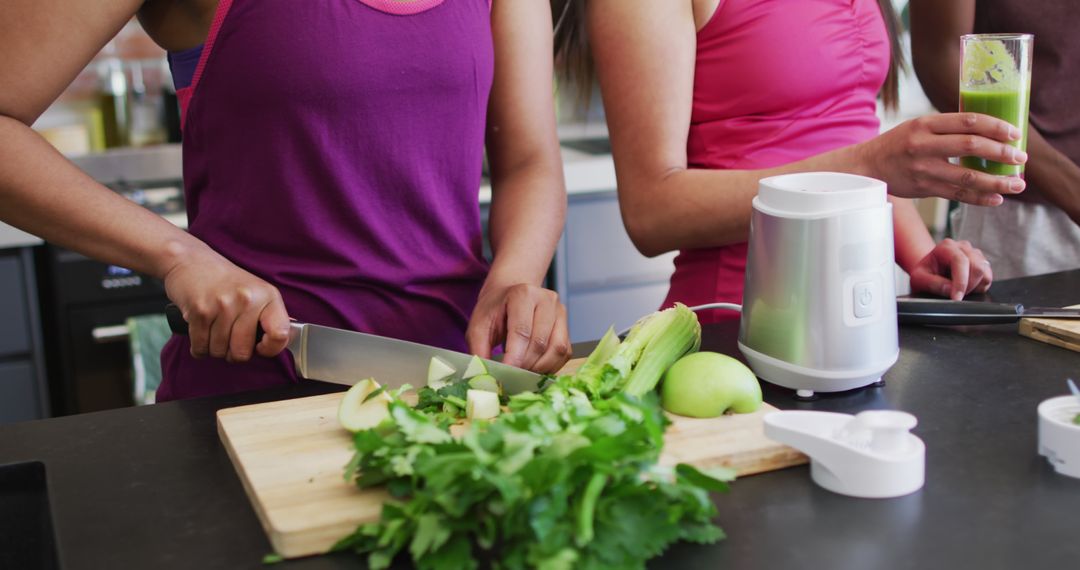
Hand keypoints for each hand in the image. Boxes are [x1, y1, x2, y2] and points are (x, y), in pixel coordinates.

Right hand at [162, 245, 290, 361]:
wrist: (191, 261)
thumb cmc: (225, 282)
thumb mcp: (256, 292)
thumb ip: (269, 317)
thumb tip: (281, 342)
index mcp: (268, 296)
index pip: (280, 334)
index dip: (271, 349)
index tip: (260, 348)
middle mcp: (248, 300)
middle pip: (242, 352)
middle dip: (233, 353)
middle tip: (229, 339)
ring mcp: (223, 306)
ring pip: (219, 352)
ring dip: (214, 348)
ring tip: (214, 329)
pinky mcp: (200, 311)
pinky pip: (200, 348)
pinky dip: (199, 347)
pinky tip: (202, 331)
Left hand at [466, 282, 570, 373]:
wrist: (509, 296)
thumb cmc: (494, 311)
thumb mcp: (478, 326)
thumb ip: (479, 349)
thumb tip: (485, 375)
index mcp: (522, 294)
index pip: (521, 331)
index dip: (514, 357)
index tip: (505, 374)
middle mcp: (546, 300)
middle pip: (540, 342)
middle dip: (525, 365)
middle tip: (511, 376)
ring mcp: (560, 313)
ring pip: (557, 349)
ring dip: (540, 368)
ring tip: (523, 373)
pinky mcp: (567, 327)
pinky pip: (564, 353)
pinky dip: (550, 366)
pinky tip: (535, 368)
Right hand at [863, 113, 1027, 205]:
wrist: (866, 167)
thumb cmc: (896, 145)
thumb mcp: (917, 126)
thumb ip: (946, 128)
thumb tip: (987, 133)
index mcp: (925, 124)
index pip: (968, 121)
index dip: (996, 127)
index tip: (1015, 133)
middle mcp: (923, 145)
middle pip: (971, 146)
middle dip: (1001, 153)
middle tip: (1020, 158)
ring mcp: (923, 169)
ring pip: (967, 176)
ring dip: (996, 182)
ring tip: (1017, 185)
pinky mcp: (923, 188)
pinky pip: (956, 195)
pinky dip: (979, 198)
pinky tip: (996, 199)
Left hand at [908, 238, 992, 300]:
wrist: (930, 269)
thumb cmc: (924, 272)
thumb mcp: (919, 278)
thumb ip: (932, 283)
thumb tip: (950, 289)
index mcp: (946, 247)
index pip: (960, 261)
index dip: (961, 282)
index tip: (956, 298)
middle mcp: (963, 247)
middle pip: (977, 267)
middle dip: (968, 286)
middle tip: (956, 296)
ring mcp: (975, 254)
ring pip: (985, 273)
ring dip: (974, 287)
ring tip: (958, 290)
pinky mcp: (982, 263)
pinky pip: (988, 277)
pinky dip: (979, 286)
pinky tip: (966, 287)